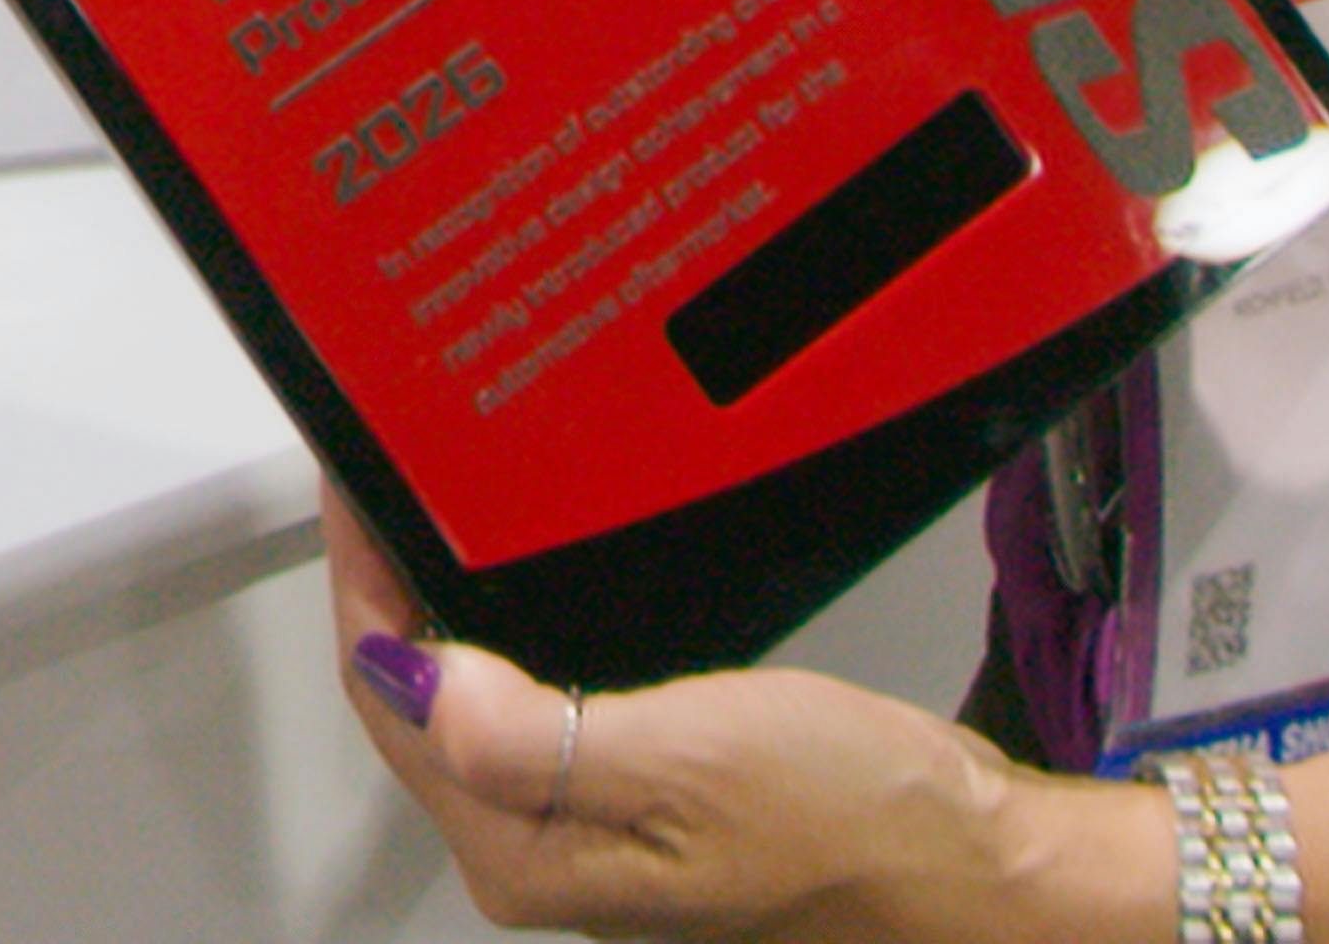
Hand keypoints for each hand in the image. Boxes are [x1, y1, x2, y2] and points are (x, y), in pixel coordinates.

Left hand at [322, 503, 1140, 942]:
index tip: (360, 472)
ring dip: (459, 600)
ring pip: (481, 692)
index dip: (366, 580)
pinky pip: (549, 699)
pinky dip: (525, 628)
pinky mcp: (645, 800)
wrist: (968, 868)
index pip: (392, 698)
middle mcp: (541, 852)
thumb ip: (538, 734)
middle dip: (400, 582)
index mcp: (526, 853)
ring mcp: (592, 829)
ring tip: (456, 494)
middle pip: (421, 698)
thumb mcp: (686, 758)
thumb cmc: (849, 820)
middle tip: (399, 460)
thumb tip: (420, 678)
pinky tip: (543, 570)